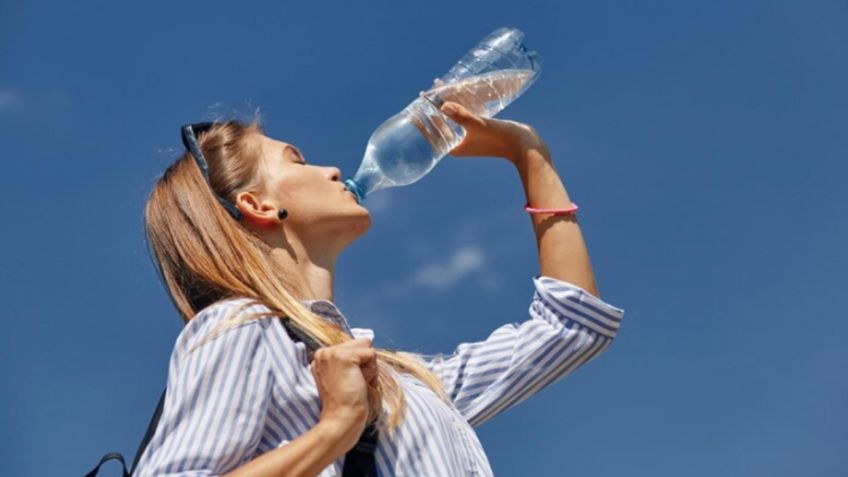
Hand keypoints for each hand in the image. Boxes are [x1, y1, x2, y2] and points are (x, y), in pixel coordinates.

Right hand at [310, 337, 378, 449]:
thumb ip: (349, 360)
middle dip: (364, 364)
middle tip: (353, 384)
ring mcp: (332, 353)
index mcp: (321, 357)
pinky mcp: (344, 356)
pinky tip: (360, 384)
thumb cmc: (345, 403)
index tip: (348, 383)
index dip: (358, 365)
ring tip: (356, 384)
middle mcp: (323, 352)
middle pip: (360, 343)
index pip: (352, 346)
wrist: (341, 420)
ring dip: (369, 368)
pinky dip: (372, 372)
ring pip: (367, 347)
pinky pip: (371, 354)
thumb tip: (368, 339)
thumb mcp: (343, 376)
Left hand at [426, 95, 546, 161]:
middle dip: (432, 109)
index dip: (422, 120)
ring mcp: (469, 137)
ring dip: (445, 103)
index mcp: (455, 148)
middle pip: (440, 124)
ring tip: (438, 88)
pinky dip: (458, 105)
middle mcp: (460, 144)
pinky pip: (463, 116)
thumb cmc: (501, 138)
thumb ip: (461, 115)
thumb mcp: (479, 125)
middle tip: (423, 93)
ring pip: (452, 118)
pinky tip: (457, 94)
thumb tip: (443, 105)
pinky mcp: (479, 130)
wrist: (524, 145)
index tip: (412, 107)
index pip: (432, 133)